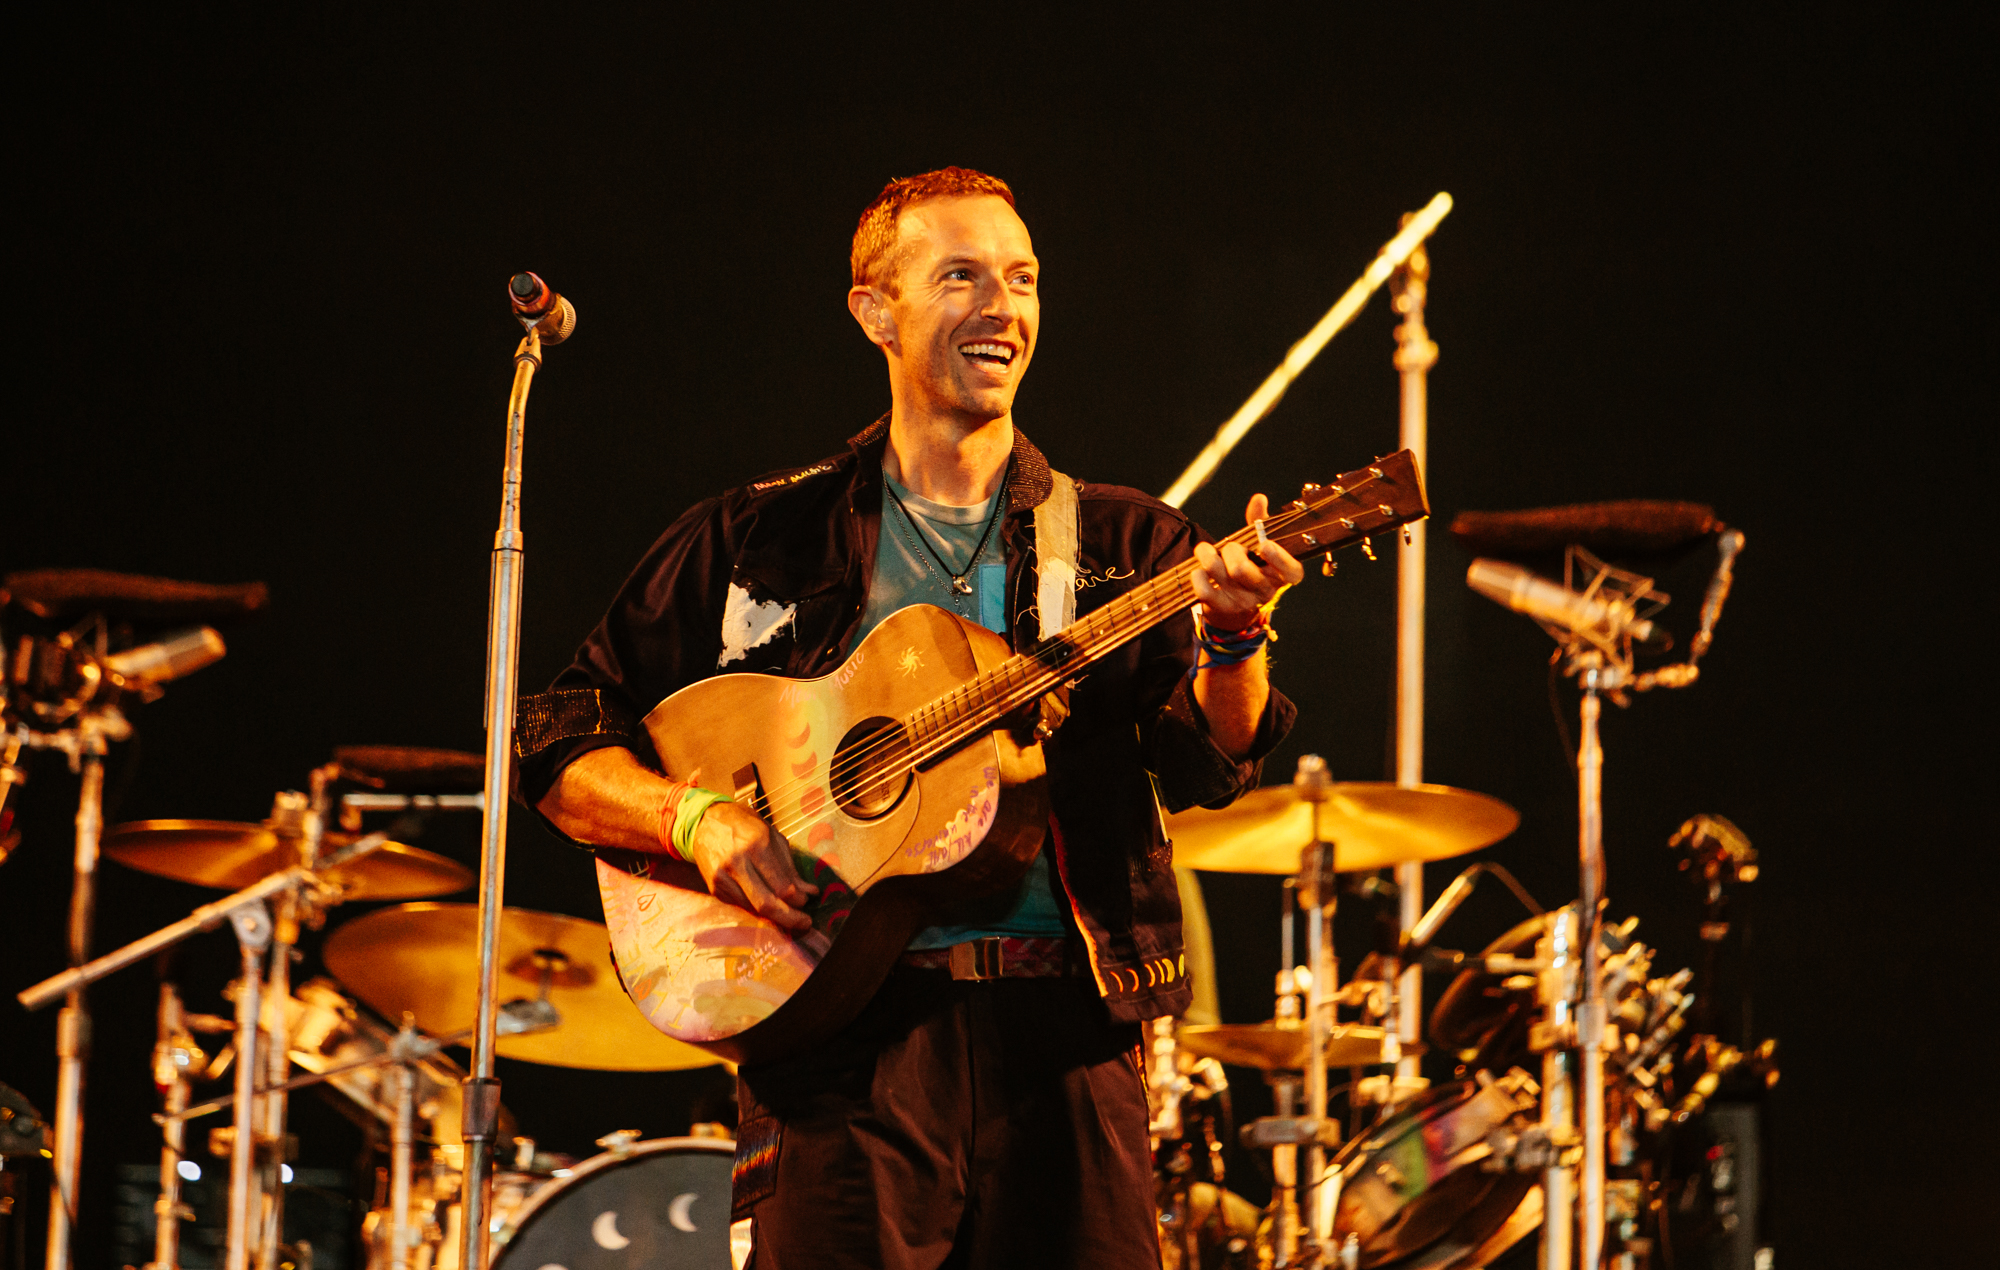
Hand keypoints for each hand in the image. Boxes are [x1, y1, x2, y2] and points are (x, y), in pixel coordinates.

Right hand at [688, 801, 819, 930]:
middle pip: (766, 903)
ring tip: (790, 914)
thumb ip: (789, 866)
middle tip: (805, 923)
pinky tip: (768, 904)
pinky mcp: (714, 887)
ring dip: (775, 916)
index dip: (799, 898)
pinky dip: (757, 908)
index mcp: (756, 844)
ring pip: (753, 909)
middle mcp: (737, 862)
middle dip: (790, 918)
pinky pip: (741, 905)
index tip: (809, 900)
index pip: (782, 885)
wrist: (704, 822)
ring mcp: (722, 877)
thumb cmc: (744, 825)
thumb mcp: (772, 835)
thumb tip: (808, 891)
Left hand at [1190, 493, 1304, 628]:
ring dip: (1208, 556)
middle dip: (1231, 550)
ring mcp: (1243, 602)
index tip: (1265, 544)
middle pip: (1242, 570)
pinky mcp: (1222, 607)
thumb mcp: (1259, 545)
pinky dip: (1198, 575)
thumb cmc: (1251, 565)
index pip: (1291, 572)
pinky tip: (1198, 570)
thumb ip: (1260, 522)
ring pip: (1220, 575)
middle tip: (1231, 547)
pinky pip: (1204, 591)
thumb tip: (1259, 498)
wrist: (1235, 603)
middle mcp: (1266, 591)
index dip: (1280, 558)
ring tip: (1206, 552)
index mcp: (1282, 575)